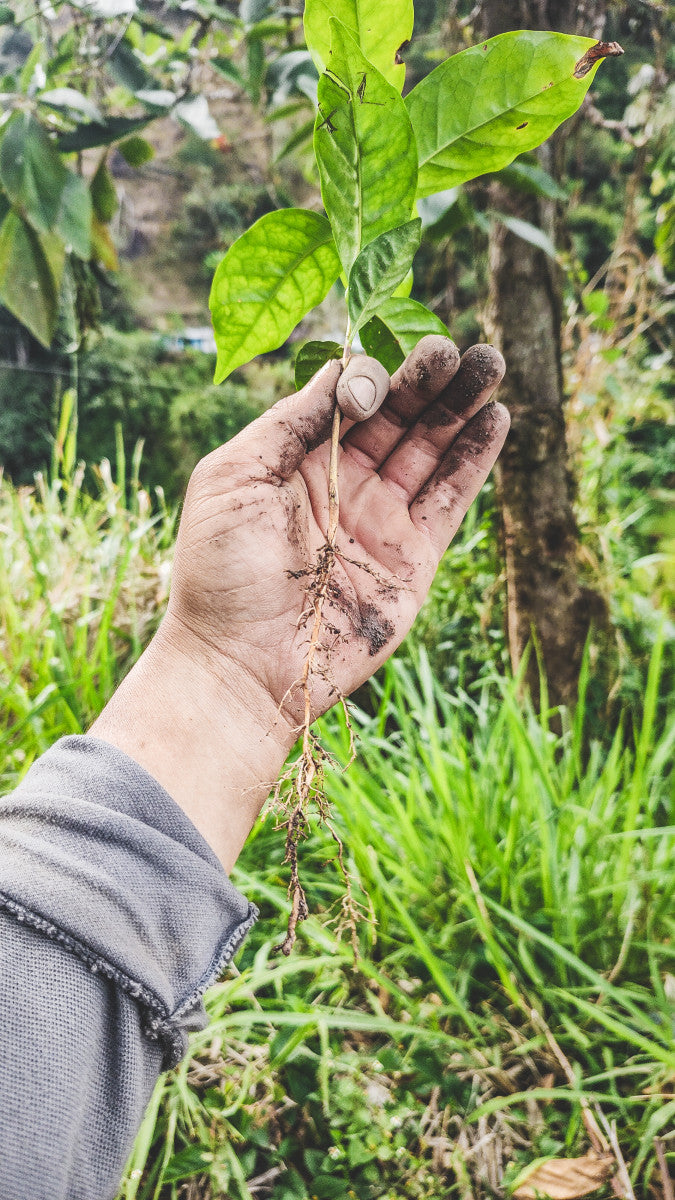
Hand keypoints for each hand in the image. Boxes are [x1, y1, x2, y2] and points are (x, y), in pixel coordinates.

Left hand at [91, 338, 507, 868]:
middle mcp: (341, 487)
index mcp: (294, 464)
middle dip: (430, 382)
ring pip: (429, 453)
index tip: (384, 374)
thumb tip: (344, 373)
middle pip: (397, 421)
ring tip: (489, 365)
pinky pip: (447, 501)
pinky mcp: (411, 562)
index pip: (347, 403)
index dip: (373, 378)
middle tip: (462, 349)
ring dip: (459, 410)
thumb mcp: (234, 476)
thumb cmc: (220, 571)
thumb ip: (289, 421)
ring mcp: (379, 524)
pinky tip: (494, 419)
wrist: (241, 664)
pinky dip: (472, 461)